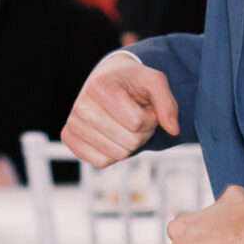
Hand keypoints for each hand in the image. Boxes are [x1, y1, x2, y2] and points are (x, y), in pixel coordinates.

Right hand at [63, 54, 178, 166]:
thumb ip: (168, 104)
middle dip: (142, 133)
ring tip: (124, 124)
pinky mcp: (69, 139)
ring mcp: (72, 124)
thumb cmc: (131, 82)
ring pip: (117, 155)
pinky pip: (101, 162)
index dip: (150, 119)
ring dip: (130, 144)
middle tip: (136, 118)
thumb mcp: (155, 82)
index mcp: (100, 87)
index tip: (144, 108)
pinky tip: (112, 135)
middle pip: (129, 141)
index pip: (136, 123)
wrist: (106, 81)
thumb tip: (173, 130)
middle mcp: (81, 106)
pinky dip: (114, 153)